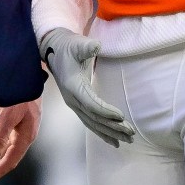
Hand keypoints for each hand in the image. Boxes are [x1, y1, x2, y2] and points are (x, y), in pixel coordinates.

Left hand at [0, 100, 40, 184]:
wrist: (30, 72)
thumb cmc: (23, 93)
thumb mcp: (9, 115)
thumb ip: (0, 137)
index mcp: (26, 136)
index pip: (9, 161)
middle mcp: (24, 134)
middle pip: (7, 157)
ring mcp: (20, 126)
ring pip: (4, 147)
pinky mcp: (15, 118)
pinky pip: (2, 135)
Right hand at [40, 27, 136, 147]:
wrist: (53, 50)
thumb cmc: (67, 47)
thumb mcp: (76, 44)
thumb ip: (86, 47)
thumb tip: (95, 47)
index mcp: (73, 86)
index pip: (91, 104)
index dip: (105, 111)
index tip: (121, 116)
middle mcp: (72, 100)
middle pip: (94, 118)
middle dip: (113, 127)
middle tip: (131, 132)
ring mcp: (74, 104)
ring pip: (93, 124)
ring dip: (110, 133)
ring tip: (128, 140)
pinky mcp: (78, 105)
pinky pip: (90, 123)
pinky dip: (102, 133)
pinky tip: (114, 141)